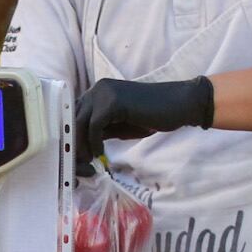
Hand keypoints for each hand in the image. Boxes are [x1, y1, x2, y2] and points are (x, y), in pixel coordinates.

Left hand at [76, 77, 213, 172]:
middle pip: (74, 117)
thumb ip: (101, 130)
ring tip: (88, 161)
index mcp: (99, 92)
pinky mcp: (113, 102)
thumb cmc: (151, 116)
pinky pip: (94, 125)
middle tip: (78, 163)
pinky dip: (94, 141)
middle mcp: (98, 88)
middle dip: (74, 142)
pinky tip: (100, 153)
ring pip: (80, 122)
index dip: (73, 135)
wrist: (178, 105)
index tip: (76, 156)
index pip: (76, 113)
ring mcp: (105, 92)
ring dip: (82, 145)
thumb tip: (81, 146)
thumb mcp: (119, 125)